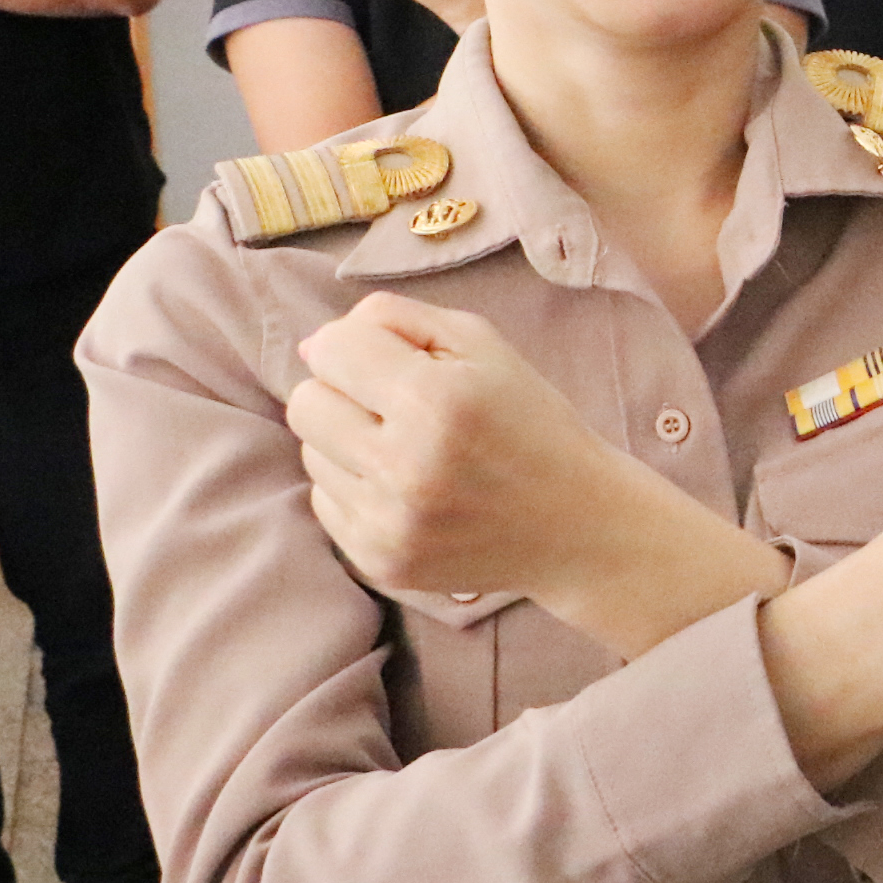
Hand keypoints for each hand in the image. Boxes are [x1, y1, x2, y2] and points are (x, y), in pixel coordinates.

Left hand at [286, 293, 717, 607]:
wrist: (576, 523)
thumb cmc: (529, 420)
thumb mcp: (483, 344)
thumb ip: (396, 320)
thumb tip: (314, 345)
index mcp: (436, 400)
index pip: (331, 351)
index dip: (352, 345)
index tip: (382, 357)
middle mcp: (406, 466)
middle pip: (305, 404)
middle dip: (341, 392)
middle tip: (391, 403)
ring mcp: (390, 523)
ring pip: (312, 454)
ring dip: (349, 442)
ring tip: (408, 448)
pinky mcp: (381, 561)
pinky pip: (325, 502)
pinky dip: (357, 487)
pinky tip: (407, 487)